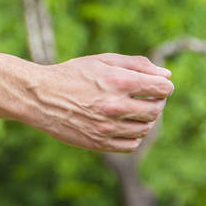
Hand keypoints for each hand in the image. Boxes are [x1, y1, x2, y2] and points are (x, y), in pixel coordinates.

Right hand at [29, 53, 173, 153]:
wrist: (39, 97)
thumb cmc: (72, 74)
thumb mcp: (102, 60)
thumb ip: (136, 64)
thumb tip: (165, 75)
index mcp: (118, 81)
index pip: (161, 89)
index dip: (164, 86)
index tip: (157, 85)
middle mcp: (115, 106)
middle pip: (156, 110)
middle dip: (157, 102)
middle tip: (147, 98)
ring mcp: (107, 127)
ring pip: (145, 129)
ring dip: (146, 120)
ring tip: (135, 110)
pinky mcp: (99, 143)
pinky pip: (131, 145)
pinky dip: (134, 136)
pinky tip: (124, 125)